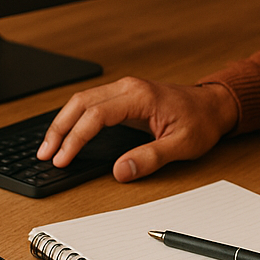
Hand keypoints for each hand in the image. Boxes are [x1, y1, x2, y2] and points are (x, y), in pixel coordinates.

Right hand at [36, 77, 238, 181]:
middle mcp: (128, 87)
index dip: (75, 138)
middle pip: (81, 102)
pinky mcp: (125, 95)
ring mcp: (125, 88)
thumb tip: (120, 171)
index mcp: (139, 96)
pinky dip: (75, 117)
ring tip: (49, 146)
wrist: (214, 105)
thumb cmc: (201, 122)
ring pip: (83, 99)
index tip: (62, 158)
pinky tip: (67, 132)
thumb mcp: (181, 145)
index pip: (96, 115)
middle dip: (59, 128)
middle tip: (45, 153)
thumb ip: (150, 158)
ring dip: (64, 122)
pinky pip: (92, 101)